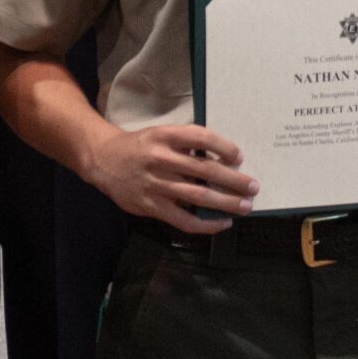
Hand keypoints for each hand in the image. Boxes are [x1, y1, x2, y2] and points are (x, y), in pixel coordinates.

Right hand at [81, 125, 256, 232]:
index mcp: (165, 135)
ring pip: (198, 196)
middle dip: (234, 180)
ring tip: (245, 206)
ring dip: (226, 203)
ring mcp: (156, 184)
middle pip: (205, 170)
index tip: (238, 157)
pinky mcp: (152, 206)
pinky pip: (184, 220)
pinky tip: (222, 223)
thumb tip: (222, 160)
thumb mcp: (161, 134)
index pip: (201, 137)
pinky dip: (206, 224)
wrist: (104, 160)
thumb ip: (186, 144)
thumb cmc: (140, 146)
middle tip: (253, 186)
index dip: (224, 147)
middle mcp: (161, 158)